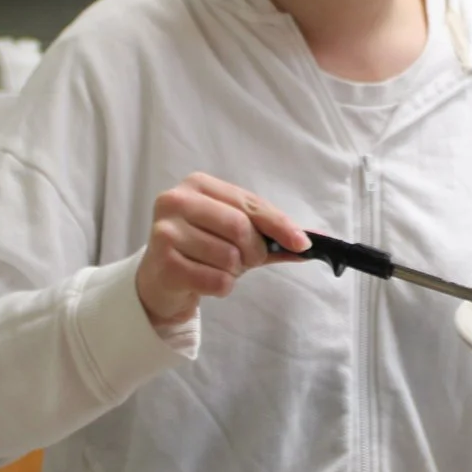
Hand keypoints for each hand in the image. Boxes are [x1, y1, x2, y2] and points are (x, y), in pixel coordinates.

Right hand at [135, 174, 309, 328]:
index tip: (302, 244)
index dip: (280, 225)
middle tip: (246, 261)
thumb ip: (271, 235)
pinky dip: (222, 287)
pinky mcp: (163, 263)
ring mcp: (166, 231)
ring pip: (229, 257)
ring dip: (234, 271)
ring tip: (218, 268)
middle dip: (254, 251)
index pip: (250, 204)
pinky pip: (216, 281)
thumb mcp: (236, 236)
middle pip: (240, 228)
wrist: (160, 280)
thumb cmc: (202, 251)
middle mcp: (176, 201)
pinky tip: (206, 281)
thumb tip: (311, 242)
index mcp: (198, 185)